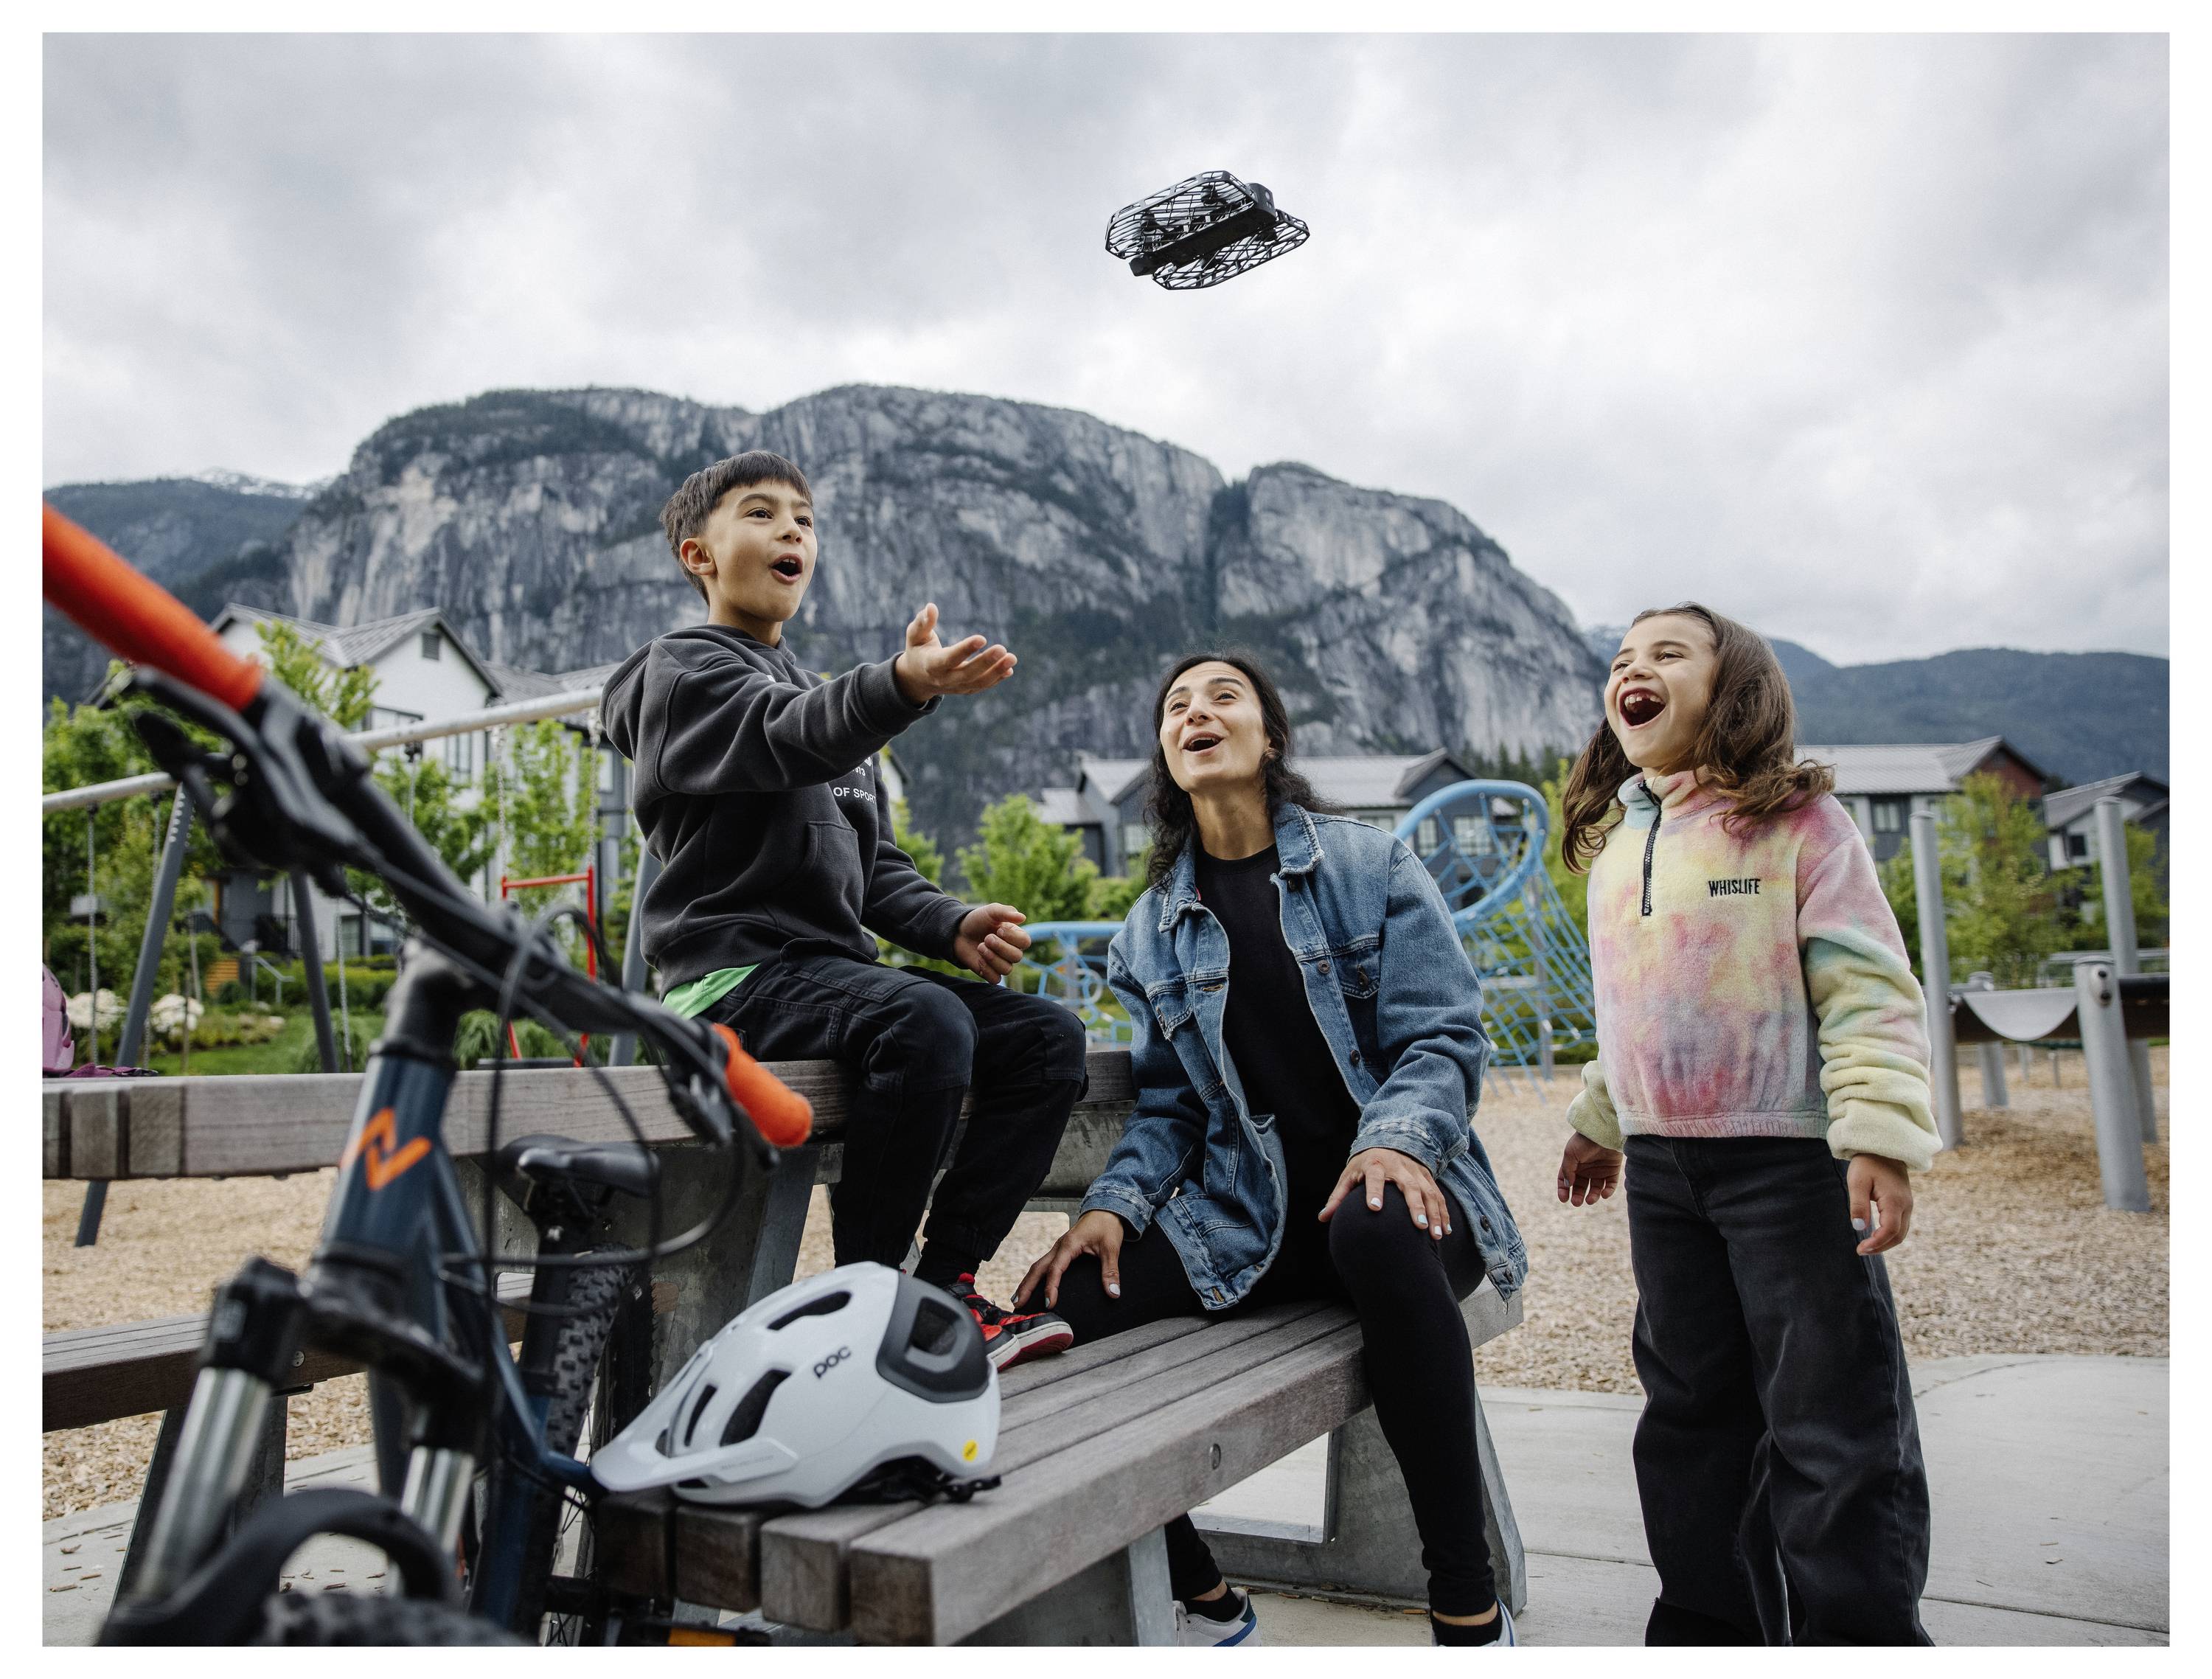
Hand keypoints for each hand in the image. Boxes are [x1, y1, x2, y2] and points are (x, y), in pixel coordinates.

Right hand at [892, 602, 1016, 703]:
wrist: (917, 678)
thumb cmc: (918, 650)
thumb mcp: (915, 635)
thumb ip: (923, 622)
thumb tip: (931, 606)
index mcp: (931, 665)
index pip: (949, 658)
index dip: (965, 650)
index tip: (982, 638)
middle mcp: (944, 679)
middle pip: (967, 674)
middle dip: (985, 662)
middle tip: (1002, 648)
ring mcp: (955, 687)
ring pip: (978, 682)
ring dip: (996, 671)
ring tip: (1012, 658)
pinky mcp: (964, 690)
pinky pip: (981, 686)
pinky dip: (996, 678)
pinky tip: (1009, 668)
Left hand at [952, 903, 1029, 980]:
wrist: (959, 932)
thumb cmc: (978, 921)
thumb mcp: (991, 911)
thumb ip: (1006, 912)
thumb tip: (1022, 917)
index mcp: (1015, 936)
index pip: (1025, 942)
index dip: (1012, 937)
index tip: (999, 930)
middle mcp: (1011, 951)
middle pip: (1017, 957)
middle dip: (1000, 947)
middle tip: (986, 938)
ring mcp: (1001, 963)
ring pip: (1007, 969)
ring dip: (992, 958)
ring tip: (980, 947)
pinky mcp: (990, 973)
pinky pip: (996, 979)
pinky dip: (987, 970)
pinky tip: (979, 960)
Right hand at [1018, 1209, 1124, 1309]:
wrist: (1107, 1209)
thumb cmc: (1107, 1225)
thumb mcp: (1111, 1248)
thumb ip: (1111, 1271)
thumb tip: (1113, 1293)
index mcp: (1069, 1245)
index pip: (1055, 1269)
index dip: (1051, 1287)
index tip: (1049, 1303)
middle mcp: (1059, 1246)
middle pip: (1037, 1268)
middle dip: (1026, 1286)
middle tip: (1018, 1305)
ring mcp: (1058, 1248)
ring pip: (1038, 1266)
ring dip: (1028, 1282)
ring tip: (1019, 1299)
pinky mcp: (1061, 1250)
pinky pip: (1045, 1264)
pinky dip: (1036, 1276)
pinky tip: (1034, 1286)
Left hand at [1317, 1147, 1451, 1239]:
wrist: (1389, 1140)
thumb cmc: (1365, 1163)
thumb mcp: (1349, 1175)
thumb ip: (1338, 1196)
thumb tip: (1322, 1217)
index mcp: (1375, 1164)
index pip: (1375, 1177)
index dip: (1374, 1191)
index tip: (1374, 1208)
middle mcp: (1399, 1166)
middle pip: (1409, 1185)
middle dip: (1416, 1206)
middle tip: (1419, 1226)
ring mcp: (1416, 1171)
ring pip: (1428, 1192)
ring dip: (1434, 1213)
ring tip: (1435, 1235)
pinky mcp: (1427, 1176)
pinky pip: (1438, 1195)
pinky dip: (1443, 1212)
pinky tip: (1445, 1230)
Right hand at [1556, 1133, 1624, 1206]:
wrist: (1604, 1131)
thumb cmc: (1584, 1141)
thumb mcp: (1570, 1154)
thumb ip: (1567, 1170)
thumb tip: (1568, 1185)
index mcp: (1574, 1165)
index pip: (1566, 1181)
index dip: (1563, 1190)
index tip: (1564, 1199)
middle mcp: (1586, 1169)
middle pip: (1580, 1187)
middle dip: (1577, 1196)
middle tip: (1577, 1202)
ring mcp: (1600, 1171)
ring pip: (1595, 1189)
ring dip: (1592, 1196)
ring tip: (1590, 1200)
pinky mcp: (1613, 1171)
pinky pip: (1610, 1185)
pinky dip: (1608, 1192)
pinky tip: (1603, 1194)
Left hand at [1846, 1153, 1913, 1254]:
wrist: (1884, 1148)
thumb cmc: (1868, 1163)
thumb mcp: (1858, 1181)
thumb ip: (1858, 1205)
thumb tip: (1859, 1227)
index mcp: (1895, 1200)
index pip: (1890, 1230)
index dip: (1876, 1243)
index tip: (1860, 1249)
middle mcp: (1906, 1205)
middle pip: (1898, 1236)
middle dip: (1881, 1246)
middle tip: (1861, 1251)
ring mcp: (1907, 1204)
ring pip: (1902, 1232)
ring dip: (1886, 1242)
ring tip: (1867, 1247)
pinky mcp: (1904, 1203)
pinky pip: (1900, 1224)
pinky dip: (1890, 1234)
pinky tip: (1875, 1236)